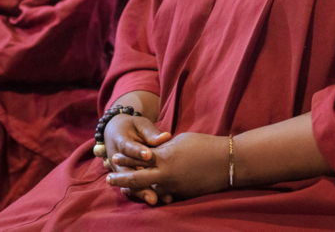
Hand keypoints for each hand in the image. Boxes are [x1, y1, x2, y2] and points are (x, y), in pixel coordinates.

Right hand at [98, 114, 171, 205]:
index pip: (128, 147)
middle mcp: (116, 158)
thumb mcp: (140, 124)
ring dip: (141, 191)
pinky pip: (132, 185)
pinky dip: (142, 192)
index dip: (137, 152)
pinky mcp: (125, 176)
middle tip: (152, 191)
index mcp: (119, 140)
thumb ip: (151, 133)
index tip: (149, 155)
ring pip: (128, 183)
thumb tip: (166, 137)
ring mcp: (119, 169)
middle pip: (126, 172)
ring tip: (154, 199)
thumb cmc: (132, 126)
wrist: (116, 131)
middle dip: (138, 182)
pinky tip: (157, 199)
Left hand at [107, 132, 228, 202]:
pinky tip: (153, 195)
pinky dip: (158, 193)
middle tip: (108, 179)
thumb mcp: (180, 140)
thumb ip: (165, 148)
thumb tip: (157, 151)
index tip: (114, 157)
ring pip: (150, 189)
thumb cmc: (204, 145)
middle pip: (137, 178)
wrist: (226, 162)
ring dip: (138, 189)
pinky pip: (165, 194)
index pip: (139, 159)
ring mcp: (174, 187)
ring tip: (127, 189)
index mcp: (165, 157)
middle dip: (121, 179)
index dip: (125, 159)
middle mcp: (166, 174)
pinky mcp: (182, 195)